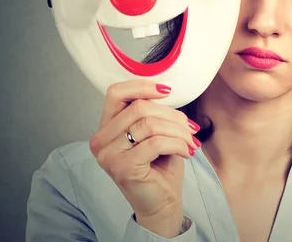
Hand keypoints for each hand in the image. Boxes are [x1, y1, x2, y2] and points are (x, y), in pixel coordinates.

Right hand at [89, 79, 200, 236]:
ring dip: (178, 131)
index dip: (142, 86)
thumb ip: (151, 112)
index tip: (167, 91)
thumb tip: (165, 90)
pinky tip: (186, 152)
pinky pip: (155, 143)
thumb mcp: (154, 133)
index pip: (116, 93)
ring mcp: (109, 155)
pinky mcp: (123, 168)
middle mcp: (101, 140)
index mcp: (106, 127)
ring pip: (150, 124)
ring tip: (190, 141)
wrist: (161, 204)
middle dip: (172, 115)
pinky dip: (177, 144)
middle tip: (190, 128)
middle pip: (139, 108)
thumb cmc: (159, 167)